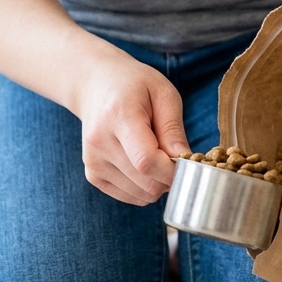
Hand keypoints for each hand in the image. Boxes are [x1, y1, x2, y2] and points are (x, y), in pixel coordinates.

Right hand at [73, 48, 190, 205]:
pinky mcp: (92, 175)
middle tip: (176, 156)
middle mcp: (100, 142)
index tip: (189, 162)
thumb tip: (186, 163)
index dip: (173, 170)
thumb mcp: (163, 93)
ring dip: (158, 182)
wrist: (95, 84)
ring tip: (156, 154)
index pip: (147, 161)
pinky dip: (144, 187)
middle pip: (146, 182)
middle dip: (170, 177)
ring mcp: (93, 161)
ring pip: (140, 195)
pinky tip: (143, 163)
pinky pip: (130, 196)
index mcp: (118, 116)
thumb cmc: (134, 85)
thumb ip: (173, 129)